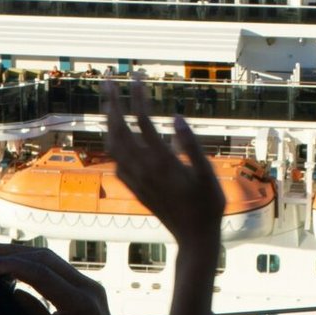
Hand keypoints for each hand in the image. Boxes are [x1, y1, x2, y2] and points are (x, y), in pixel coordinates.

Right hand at [0, 241, 131, 314]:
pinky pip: (58, 268)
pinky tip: (14, 263)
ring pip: (51, 260)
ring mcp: (89, 284)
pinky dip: (34, 263)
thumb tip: (10, 289)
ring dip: (22, 254)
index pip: (42, 274)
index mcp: (80, 303)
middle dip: (13, 253)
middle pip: (46, 259)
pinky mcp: (86, 285)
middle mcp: (88, 287)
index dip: (12, 265)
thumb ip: (32, 313)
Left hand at [103, 79, 224, 258]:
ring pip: (113, 145)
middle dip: (112, 103)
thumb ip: (192, 146)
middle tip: (107, 80)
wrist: (194, 238)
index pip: (144, 122)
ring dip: (108, 121)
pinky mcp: (135, 188)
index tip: (137, 77)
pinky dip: (111, 142)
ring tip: (108, 102)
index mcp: (162, 162)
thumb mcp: (208, 174)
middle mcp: (144, 169)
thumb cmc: (208, 205)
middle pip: (120, 130)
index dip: (138, 97)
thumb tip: (176, 118)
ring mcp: (137, 180)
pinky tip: (115, 137)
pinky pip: (116, 161)